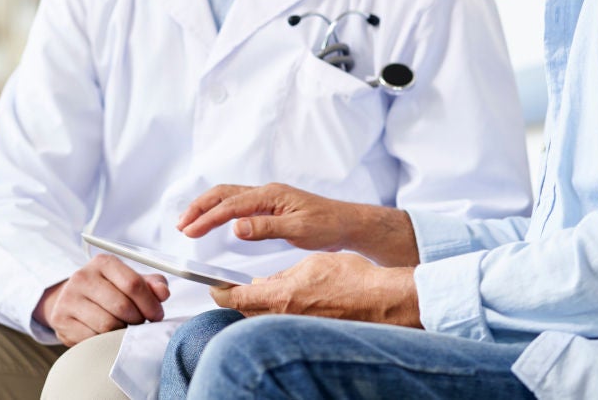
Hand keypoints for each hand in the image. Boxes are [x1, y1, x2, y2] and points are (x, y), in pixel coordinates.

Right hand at [34, 254, 169, 345]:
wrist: (71, 300)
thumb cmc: (108, 290)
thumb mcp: (129, 281)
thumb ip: (151, 284)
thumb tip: (163, 293)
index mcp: (103, 262)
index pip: (133, 283)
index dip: (150, 303)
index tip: (157, 315)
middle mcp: (82, 276)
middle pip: (122, 306)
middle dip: (138, 319)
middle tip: (141, 323)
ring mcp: (69, 299)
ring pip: (108, 324)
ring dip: (122, 331)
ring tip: (124, 327)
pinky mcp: (61, 320)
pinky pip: (92, 338)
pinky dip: (105, 340)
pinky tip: (107, 334)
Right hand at [177, 183, 418, 265]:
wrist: (348, 223)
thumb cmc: (327, 226)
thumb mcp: (298, 229)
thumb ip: (266, 227)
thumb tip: (235, 226)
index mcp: (270, 195)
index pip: (230, 205)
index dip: (207, 218)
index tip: (188, 231)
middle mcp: (266, 192)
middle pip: (223, 194)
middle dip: (199, 207)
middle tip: (181, 225)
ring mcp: (268, 198)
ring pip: (228, 197)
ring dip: (207, 208)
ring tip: (189, 223)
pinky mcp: (270, 206)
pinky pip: (238, 203)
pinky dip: (219, 210)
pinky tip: (214, 221)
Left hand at [210, 253, 420, 327]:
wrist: (382, 300)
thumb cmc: (352, 277)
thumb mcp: (311, 264)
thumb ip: (282, 275)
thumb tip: (263, 282)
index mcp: (282, 296)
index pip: (238, 298)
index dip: (221, 292)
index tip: (214, 286)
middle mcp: (286, 317)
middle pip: (247, 311)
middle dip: (237, 299)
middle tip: (231, 288)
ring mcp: (298, 328)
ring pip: (264, 319)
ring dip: (256, 307)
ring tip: (259, 292)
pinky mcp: (310, 333)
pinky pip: (283, 324)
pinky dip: (276, 314)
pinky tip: (284, 302)